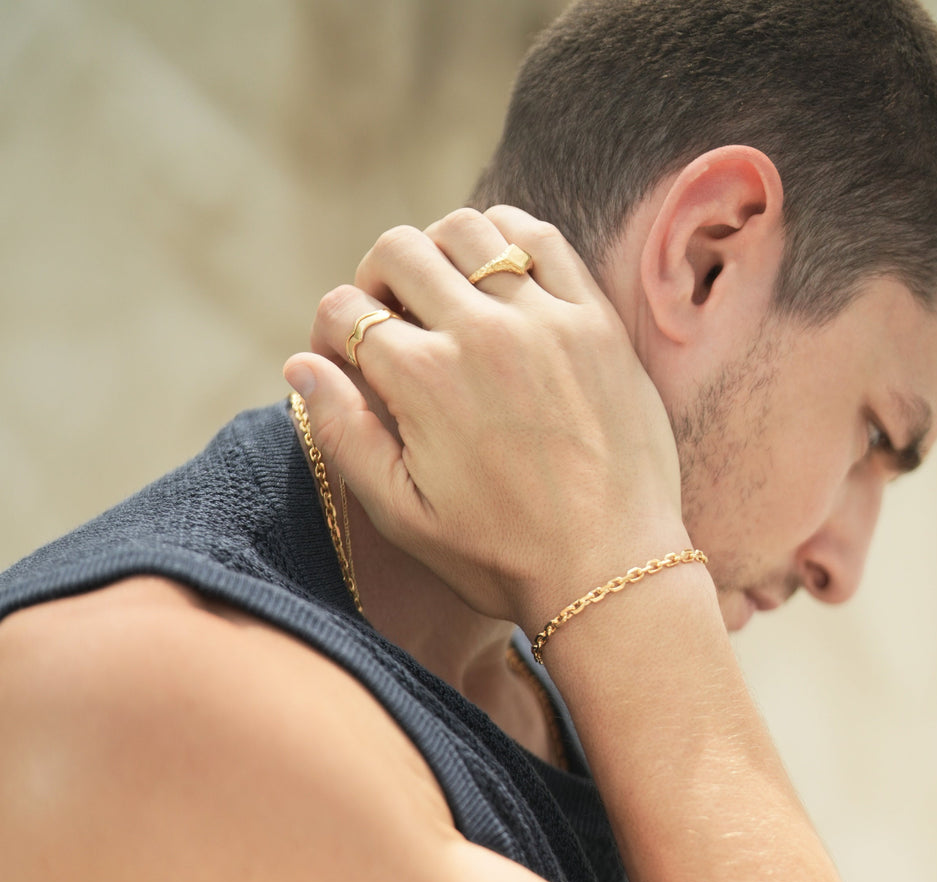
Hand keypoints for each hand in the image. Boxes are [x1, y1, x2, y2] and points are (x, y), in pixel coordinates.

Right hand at [283, 206, 685, 631]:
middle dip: (374, 282)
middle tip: (388, 325)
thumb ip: (343, 436)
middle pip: (398, 252)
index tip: (345, 363)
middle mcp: (479, 332)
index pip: (345, 311)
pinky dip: (506, 239)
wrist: (611, 571)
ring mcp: (543, 319)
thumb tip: (301, 366)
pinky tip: (499, 277)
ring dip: (438, 251)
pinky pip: (540, 239)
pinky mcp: (594, 321)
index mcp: (423, 380)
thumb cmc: (502, 558)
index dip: (329, 334)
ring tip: (442, 297)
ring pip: (466, 230)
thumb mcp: (403, 516)